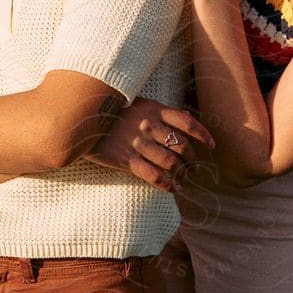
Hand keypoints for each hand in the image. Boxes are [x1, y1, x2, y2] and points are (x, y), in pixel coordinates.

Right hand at [88, 100, 213, 190]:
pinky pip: (153, 176)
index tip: (212, 145)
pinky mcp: (126, 160)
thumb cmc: (112, 111)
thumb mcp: (138, 103)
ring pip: (170, 162)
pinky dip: (167, 185)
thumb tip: (186, 114)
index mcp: (153, 109)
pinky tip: (173, 189)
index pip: (187, 122)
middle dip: (193, 160)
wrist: (81, 121)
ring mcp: (137, 143)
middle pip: (181, 146)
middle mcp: (148, 126)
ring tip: (185, 179)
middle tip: (195, 167)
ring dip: (182, 174)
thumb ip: (159, 111)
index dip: (203, 135)